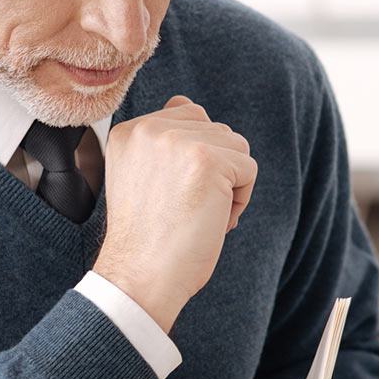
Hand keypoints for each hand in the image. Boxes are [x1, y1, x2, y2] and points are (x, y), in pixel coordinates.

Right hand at [93, 96, 257, 331]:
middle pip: (216, 130)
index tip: (173, 195)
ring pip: (236, 147)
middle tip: (187, 208)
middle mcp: (150, 128)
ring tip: (200, 215)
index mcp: (130, 131)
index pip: (188, 118)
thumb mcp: (141, 176)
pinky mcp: (207, 159)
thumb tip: (186, 102)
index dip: (195, 160)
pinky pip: (249, 169)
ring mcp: (178, 141)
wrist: (141, 277)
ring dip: (229, 185)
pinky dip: (241, 200)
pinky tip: (213, 221)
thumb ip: (163, 139)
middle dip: (215, 170)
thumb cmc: (148, 238)